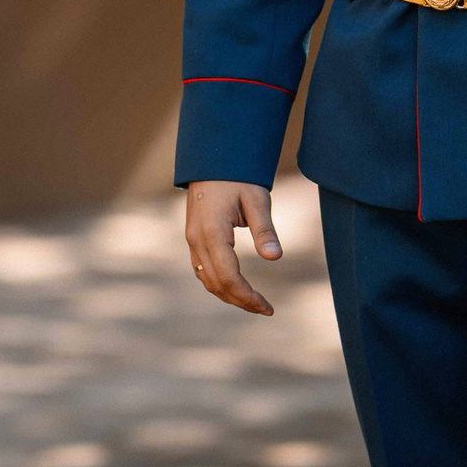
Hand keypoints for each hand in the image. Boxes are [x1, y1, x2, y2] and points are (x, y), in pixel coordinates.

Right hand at [185, 180, 282, 314]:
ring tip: (253, 302)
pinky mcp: (193, 237)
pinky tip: (235, 286)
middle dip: (240, 300)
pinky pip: (202, 269)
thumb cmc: (238, 176)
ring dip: (228, 294)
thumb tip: (275, 257)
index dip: (248, 297)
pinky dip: (218, 283)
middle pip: (216, 284)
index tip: (267, 307)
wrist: (213, 159)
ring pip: (207, 279)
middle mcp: (197, 239)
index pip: (229, 277)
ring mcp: (192, 239)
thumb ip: (264, 228)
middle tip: (265, 308)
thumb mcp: (256, 198)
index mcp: (212, 232)